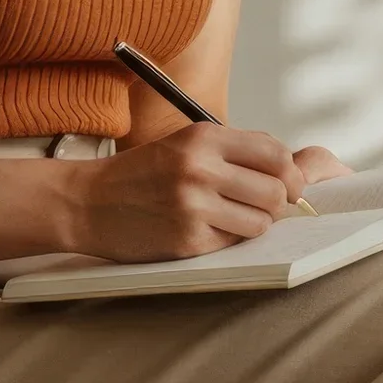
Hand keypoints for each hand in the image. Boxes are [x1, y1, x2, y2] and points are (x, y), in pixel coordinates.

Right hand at [64, 123, 315, 261]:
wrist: (87, 202)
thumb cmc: (142, 174)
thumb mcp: (185, 145)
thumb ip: (235, 153)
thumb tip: (295, 173)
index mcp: (204, 138)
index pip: (276, 154)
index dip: (290, 174)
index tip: (289, 186)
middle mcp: (200, 168)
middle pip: (275, 191)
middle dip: (275, 203)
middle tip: (261, 206)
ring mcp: (193, 206)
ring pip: (261, 223)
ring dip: (253, 225)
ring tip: (230, 219)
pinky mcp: (187, 240)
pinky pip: (233, 244)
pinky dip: (226, 240)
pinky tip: (204, 230)